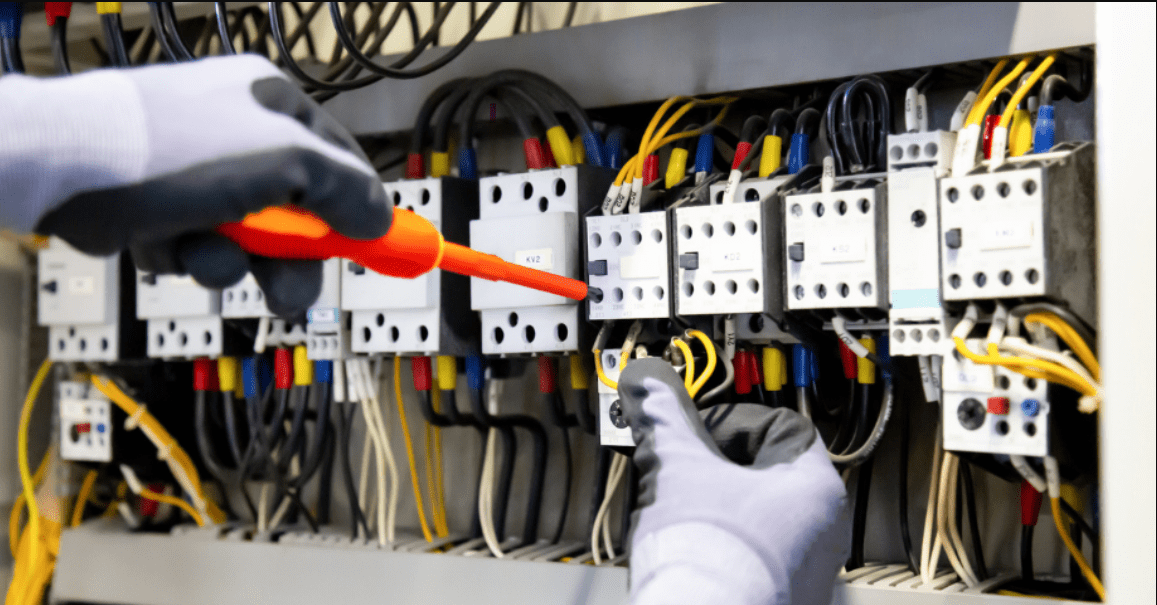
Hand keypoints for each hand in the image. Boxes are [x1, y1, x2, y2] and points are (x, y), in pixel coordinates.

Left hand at [31, 55, 388, 316]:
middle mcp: (238, 133)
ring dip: (229, 260)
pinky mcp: (162, 205)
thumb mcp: (286, 163)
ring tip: (201, 252)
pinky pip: (199, 247)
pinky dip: (185, 255)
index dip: (361, 211)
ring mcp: (198, 171)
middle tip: (287, 294)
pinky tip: (165, 239)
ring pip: (246, 240)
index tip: (385, 249)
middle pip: (295, 213)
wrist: (69, 169)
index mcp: (274, 106)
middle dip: (288, 259)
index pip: (342, 163)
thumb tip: (381, 220)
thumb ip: (345, 191)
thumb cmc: (176, 151)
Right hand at [618, 358, 849, 604]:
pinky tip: (690, 555)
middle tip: (679, 470)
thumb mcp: (676, 470)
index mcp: (816, 487)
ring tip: (678, 517)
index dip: (728, 419)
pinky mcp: (785, 600)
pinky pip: (753, 558)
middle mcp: (825, 531)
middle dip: (715, 467)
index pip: (777, 424)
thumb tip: (650, 386)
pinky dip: (722, 549)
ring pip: (757, 518)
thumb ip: (664, 420)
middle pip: (765, 473)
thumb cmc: (708, 560)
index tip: (694, 430)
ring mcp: (809, 572)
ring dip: (716, 508)